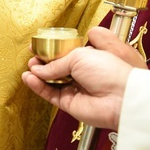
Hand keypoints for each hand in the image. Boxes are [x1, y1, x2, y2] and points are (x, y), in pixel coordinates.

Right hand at [21, 27, 141, 130]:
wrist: (120, 97)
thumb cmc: (109, 71)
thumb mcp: (79, 56)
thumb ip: (56, 62)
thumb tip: (39, 69)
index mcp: (87, 57)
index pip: (64, 53)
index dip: (50, 50)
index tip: (38, 46)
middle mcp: (80, 73)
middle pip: (55, 67)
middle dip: (42, 62)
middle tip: (33, 57)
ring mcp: (74, 88)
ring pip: (50, 81)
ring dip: (37, 74)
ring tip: (29, 68)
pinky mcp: (68, 103)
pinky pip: (49, 94)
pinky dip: (37, 86)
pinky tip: (29, 78)